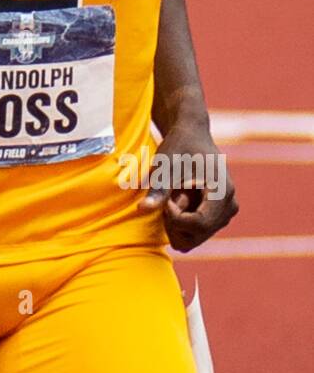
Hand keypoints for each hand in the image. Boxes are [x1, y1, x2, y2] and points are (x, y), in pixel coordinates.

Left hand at [139, 118, 237, 251]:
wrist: (192, 134)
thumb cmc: (179, 146)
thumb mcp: (166, 165)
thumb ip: (158, 190)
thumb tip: (142, 209)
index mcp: (223, 192)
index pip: (199, 225)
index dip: (175, 218)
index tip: (165, 200)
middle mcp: (230, 206)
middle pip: (196, 237)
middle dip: (175, 222)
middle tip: (168, 198)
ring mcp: (225, 213)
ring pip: (194, 238)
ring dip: (177, 222)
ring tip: (174, 196)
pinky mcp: (218, 215)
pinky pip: (194, 233)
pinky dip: (181, 221)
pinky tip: (178, 200)